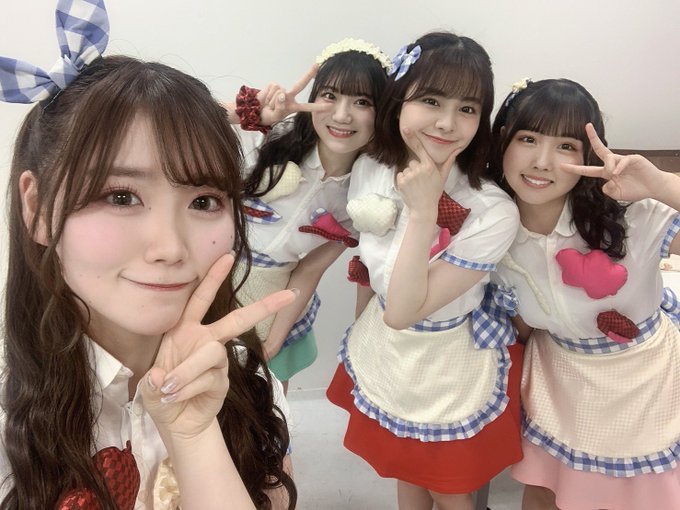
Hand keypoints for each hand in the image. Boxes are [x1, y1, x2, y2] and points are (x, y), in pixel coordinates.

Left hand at [140, 253, 295, 438]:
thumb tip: (163, 376)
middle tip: (289, 295)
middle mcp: (205, 340)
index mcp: (185, 331)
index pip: (200, 299)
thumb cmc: (162, 396)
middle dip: (262, 306)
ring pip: (211, 353)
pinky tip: (175, 397)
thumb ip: (153, 382)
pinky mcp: (223, 380)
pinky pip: (209, 378)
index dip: (213, 278)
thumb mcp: (149, 386)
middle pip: (237, 320)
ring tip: (169, 389)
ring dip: (188, 370)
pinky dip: (189, 387)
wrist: (176, 424)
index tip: (228, 257)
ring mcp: (217, 361)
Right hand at [257, 65, 331, 125]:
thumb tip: (282, 94)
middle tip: (316, 65)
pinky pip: (273, 88)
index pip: (308, 106)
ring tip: (269, 104)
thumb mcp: (275, 115)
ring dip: (272, 100)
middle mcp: (289, 96)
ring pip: (280, 91)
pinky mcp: (273, 84)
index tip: (330, 105)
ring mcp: (281, 89)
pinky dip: (268, 95)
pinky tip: (266, 98)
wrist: (256, 111)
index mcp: (293, 106)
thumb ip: (280, 107)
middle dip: (308, 75)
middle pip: (300, 84)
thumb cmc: (268, 115)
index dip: (318, 106)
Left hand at [396, 128, 456, 220]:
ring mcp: (409, 176)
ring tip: (416, 185)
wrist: (424, 208)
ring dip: (410, 175)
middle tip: (422, 181)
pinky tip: (410, 188)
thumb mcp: (443, 176)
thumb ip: (449, 161)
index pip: (419, 149)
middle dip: (416, 169)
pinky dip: (403, 180)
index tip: (406, 128)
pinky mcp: (401, 182)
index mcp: (429, 166)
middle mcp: (419, 169)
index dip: (412, 137)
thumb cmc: (434, 191)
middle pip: (413, 162)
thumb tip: (458, 149)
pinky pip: (400, 175)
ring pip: (407, 169)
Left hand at [561, 123, 669, 201]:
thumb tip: (605, 183)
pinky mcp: (634, 158)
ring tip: (613, 176)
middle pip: (600, 148)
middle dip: (593, 137)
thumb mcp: (617, 194)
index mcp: (606, 172)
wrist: (654, 188)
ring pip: (609, 158)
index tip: (562, 166)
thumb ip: (608, 190)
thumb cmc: (636, 190)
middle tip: (587, 126)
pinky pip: (623, 160)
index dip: (576, 168)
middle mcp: (613, 163)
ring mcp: (623, 160)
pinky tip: (617, 173)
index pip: (588, 170)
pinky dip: (619, 167)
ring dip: (609, 167)